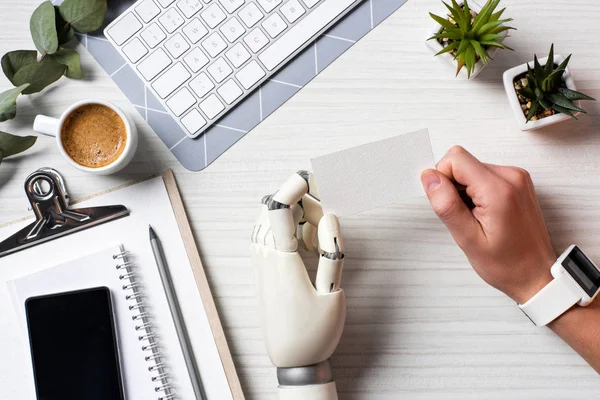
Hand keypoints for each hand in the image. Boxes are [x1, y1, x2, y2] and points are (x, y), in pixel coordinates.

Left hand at [251, 171, 345, 368]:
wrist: (292, 363)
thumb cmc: (315, 333)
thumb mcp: (334, 295)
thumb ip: (332, 253)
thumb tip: (330, 218)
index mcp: (283, 264)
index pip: (278, 213)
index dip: (291, 189)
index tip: (308, 178)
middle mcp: (265, 261)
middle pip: (272, 212)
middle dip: (298, 202)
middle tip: (324, 216)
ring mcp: (260, 267)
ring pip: (266, 224)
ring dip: (291, 216)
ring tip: (316, 231)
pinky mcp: (261, 273)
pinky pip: (265, 238)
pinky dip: (283, 229)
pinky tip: (303, 242)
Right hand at [420, 146, 555, 303]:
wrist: (537, 275)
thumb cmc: (508, 264)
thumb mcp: (468, 239)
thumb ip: (447, 204)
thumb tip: (429, 177)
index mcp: (499, 190)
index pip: (455, 159)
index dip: (442, 179)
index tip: (449, 205)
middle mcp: (511, 176)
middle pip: (463, 162)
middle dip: (453, 187)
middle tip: (464, 216)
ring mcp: (517, 177)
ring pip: (472, 168)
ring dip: (465, 191)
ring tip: (476, 218)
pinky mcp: (517, 181)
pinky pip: (484, 175)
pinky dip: (477, 192)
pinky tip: (484, 214)